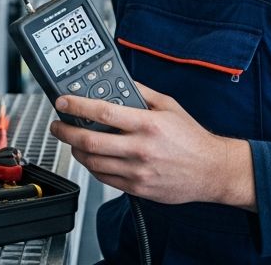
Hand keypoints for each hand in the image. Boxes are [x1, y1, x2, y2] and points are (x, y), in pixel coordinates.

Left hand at [48, 82, 256, 209]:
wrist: (212, 171)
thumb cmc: (192, 138)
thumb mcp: (169, 106)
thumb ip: (141, 93)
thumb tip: (118, 82)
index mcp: (148, 124)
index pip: (103, 112)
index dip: (77, 106)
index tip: (63, 102)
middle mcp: (141, 148)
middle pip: (90, 141)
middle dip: (66, 132)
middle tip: (58, 125)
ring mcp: (138, 171)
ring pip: (93, 162)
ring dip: (76, 150)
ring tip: (73, 141)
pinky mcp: (137, 188)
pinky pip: (104, 178)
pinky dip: (92, 166)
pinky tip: (91, 157)